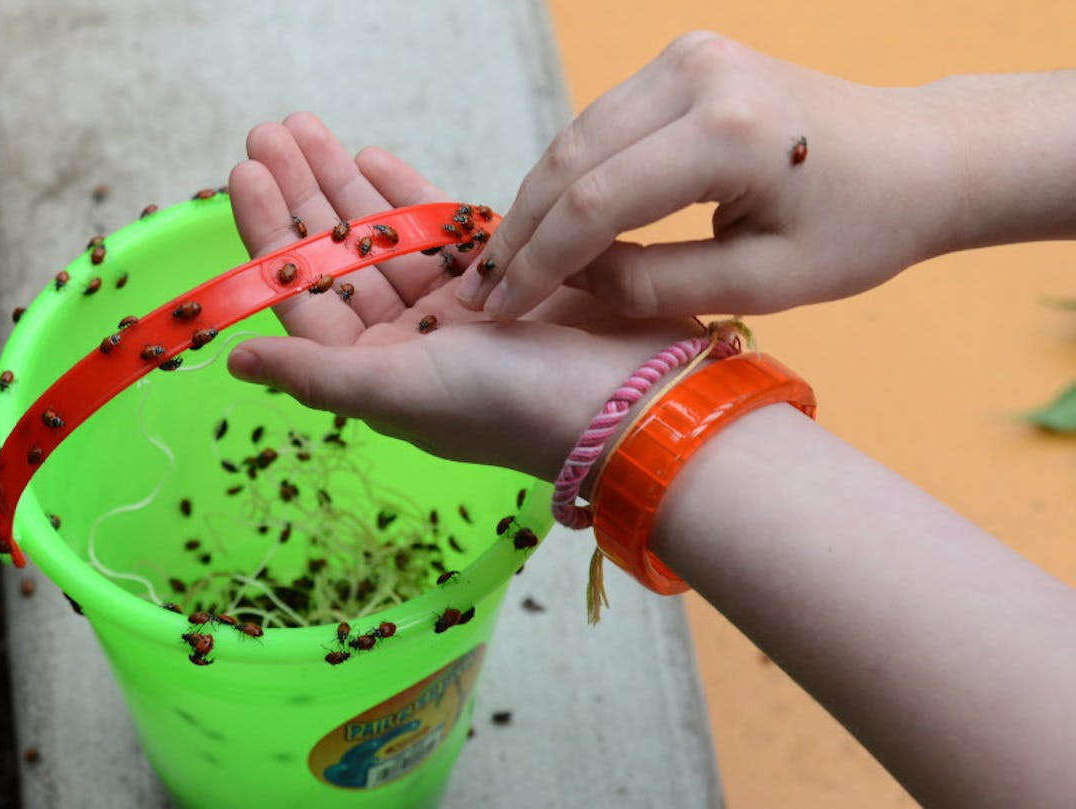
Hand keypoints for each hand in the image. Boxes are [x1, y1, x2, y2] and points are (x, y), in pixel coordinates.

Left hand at [225, 113, 700, 480]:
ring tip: (306, 128)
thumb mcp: (398, 391)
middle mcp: (407, 340)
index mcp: (374, 372)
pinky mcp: (503, 275)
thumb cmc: (508, 405)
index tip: (246, 174)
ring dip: (345, 182)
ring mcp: (455, 306)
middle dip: (303, 193)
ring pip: (383, 234)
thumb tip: (235, 363)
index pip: (304, 293)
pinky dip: (408, 195)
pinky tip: (373, 156)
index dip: (270, 233)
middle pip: (337, 255)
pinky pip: (440, 228)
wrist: (628, 399)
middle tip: (269, 133)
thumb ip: (316, 373)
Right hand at [456, 31, 963, 319]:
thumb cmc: (854, 230)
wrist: (915, 157)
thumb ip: (652, 284)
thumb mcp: (760, 286)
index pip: (596, 201)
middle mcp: (699, 75)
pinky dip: (568, 175)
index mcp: (729, 133)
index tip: (499, 312)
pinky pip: (601, 123)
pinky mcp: (682, 58)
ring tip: (504, 266)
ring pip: (574, 136)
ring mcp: (687, 56)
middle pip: (570, 158)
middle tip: (479, 294)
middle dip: (520, 231)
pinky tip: (548, 225)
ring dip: (534, 203)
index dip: (538, 263)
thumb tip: (568, 277)